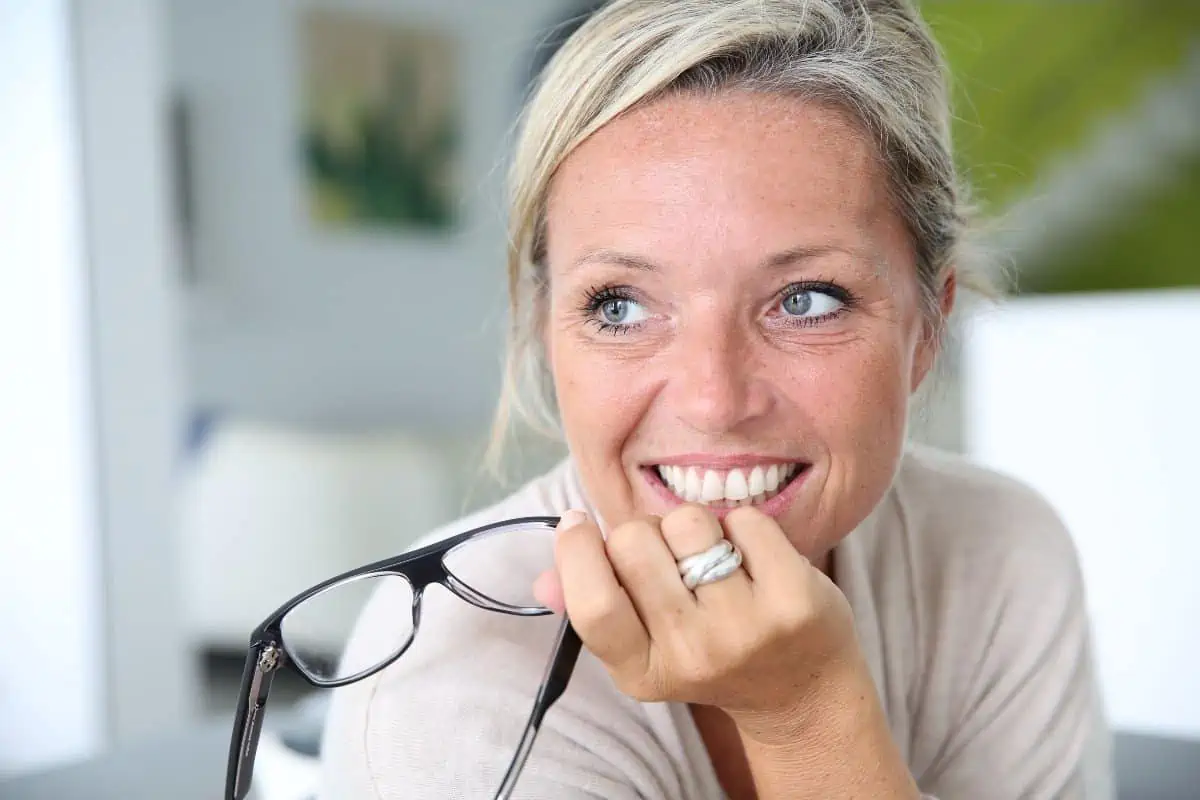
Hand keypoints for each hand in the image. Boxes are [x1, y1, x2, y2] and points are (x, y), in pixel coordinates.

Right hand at [532, 503, 865, 745]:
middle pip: (633, 542)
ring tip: (713, 557)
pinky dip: (744, 525)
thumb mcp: (646, 647)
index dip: (577, 551)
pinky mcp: (793, 601)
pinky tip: (754, 558)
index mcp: (642, 672)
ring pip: (689, 522)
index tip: (579, 524)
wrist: (801, 691)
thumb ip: (591, 607)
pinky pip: (745, 520)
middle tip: (667, 552)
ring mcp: (745, 630)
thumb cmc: (708, 650)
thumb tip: (541, 580)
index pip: (593, 604)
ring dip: (696, 525)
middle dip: (645, 530)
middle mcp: (691, 656)